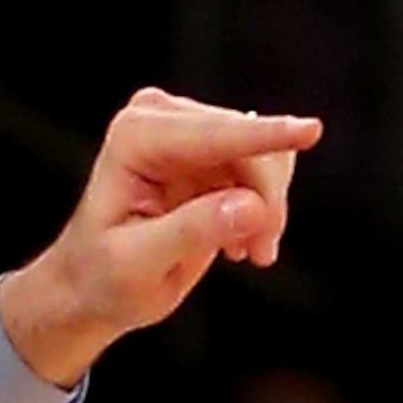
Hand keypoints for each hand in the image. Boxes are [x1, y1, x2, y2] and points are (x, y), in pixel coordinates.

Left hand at [0, 88, 323, 387]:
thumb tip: (250, 206)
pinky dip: (263, 207)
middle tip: (261, 253)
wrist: (92, 284)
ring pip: (266, 154)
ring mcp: (190, 128)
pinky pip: (265, 165)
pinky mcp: (212, 145)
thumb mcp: (138, 265)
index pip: (215, 136)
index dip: (265, 137)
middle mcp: (162, 118)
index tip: (311, 131)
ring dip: (267, 208)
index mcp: (135, 137)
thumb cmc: (103, 278)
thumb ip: (192, 232)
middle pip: (248, 144)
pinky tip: (240, 241)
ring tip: (248, 252)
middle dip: (265, 201)